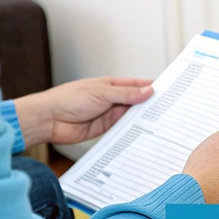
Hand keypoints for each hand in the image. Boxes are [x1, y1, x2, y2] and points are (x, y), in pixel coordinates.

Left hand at [12, 77, 153, 145]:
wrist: (49, 119)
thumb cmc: (68, 99)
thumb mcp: (102, 93)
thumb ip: (126, 94)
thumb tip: (148, 91)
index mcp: (111, 85)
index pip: (136, 85)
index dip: (151, 86)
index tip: (167, 90)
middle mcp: (111, 99)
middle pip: (136, 102)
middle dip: (150, 104)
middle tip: (168, 109)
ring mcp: (108, 114)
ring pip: (131, 116)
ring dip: (141, 119)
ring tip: (160, 122)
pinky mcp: (104, 129)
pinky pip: (122, 130)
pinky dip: (131, 131)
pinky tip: (142, 133)